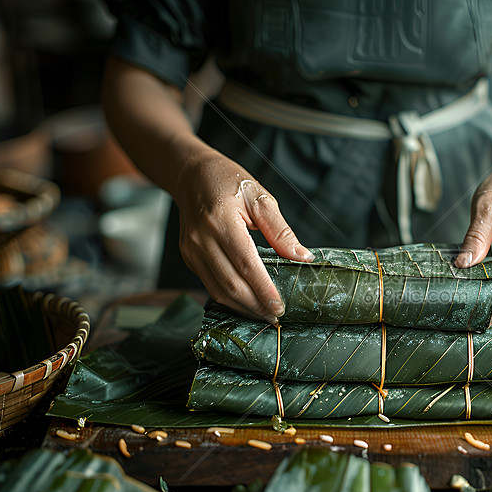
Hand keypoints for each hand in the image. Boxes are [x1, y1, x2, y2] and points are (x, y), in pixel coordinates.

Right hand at [172, 150, 313, 321]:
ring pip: (217, 291)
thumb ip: (280, 230)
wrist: (192, 175)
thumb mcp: (260, 198)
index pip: (246, 264)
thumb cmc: (230, 182)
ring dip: (242, 307)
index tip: (279, 307)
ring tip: (264, 315)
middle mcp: (201, 239)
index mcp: (221, 221)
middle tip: (276, 316)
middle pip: (230, 284)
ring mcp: (191, 250)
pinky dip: (229, 298)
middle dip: (255, 305)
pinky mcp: (189, 257)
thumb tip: (303, 257)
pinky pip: (209, 285)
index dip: (263, 289)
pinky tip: (247, 302)